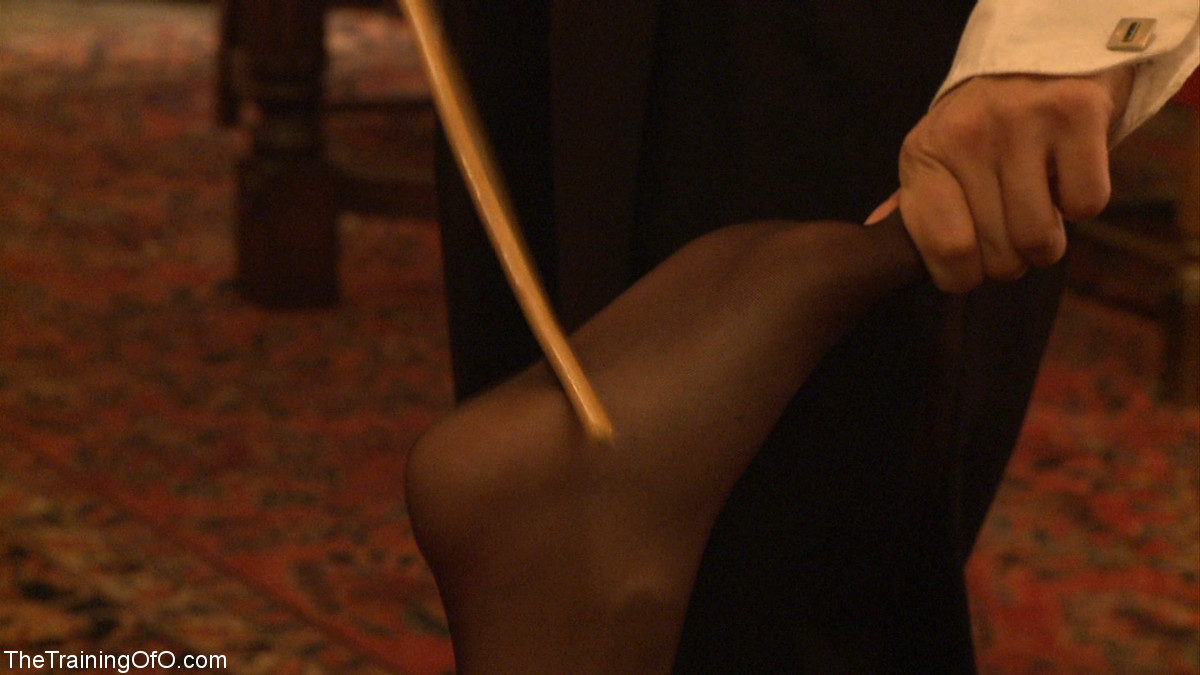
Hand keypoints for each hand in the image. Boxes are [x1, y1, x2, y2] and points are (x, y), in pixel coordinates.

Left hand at [868, 68, 1133, 292]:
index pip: (946, 248)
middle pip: (998, 253)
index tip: (976, 267)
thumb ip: (917, 201)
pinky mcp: (1075, 112)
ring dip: (1048, 241)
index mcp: (924, 154)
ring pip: (1040, 238)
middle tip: (1015, 230)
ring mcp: (1021, 121)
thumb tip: (875, 233)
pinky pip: (1085, 204)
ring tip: (1042, 209)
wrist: (1041, 54)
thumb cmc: (984, 125)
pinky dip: (1082, 204)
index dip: (966, 276)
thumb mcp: (937, 153)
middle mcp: (966, 136)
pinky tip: (1067, 177)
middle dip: (1012, 261)